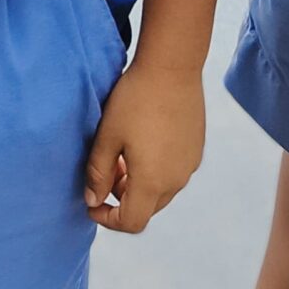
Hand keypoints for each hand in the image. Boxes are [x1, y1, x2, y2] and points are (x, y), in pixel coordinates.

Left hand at [83, 60, 204, 232]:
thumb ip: (98, 173)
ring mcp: (189, 166)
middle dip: (122, 198)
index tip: (92, 203)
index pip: (132, 222)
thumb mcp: (107, 136)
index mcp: (152, 181)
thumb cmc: (134, 99)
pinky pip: (173, 173)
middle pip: (147, 208)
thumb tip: (92, 200)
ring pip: (160, 191)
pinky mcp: (195, 150)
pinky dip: (155, 170)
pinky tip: (142, 142)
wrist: (172, 67)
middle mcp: (176, 180)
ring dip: (138, 184)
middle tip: (106, 170)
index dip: (108, 220)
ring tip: (122, 153)